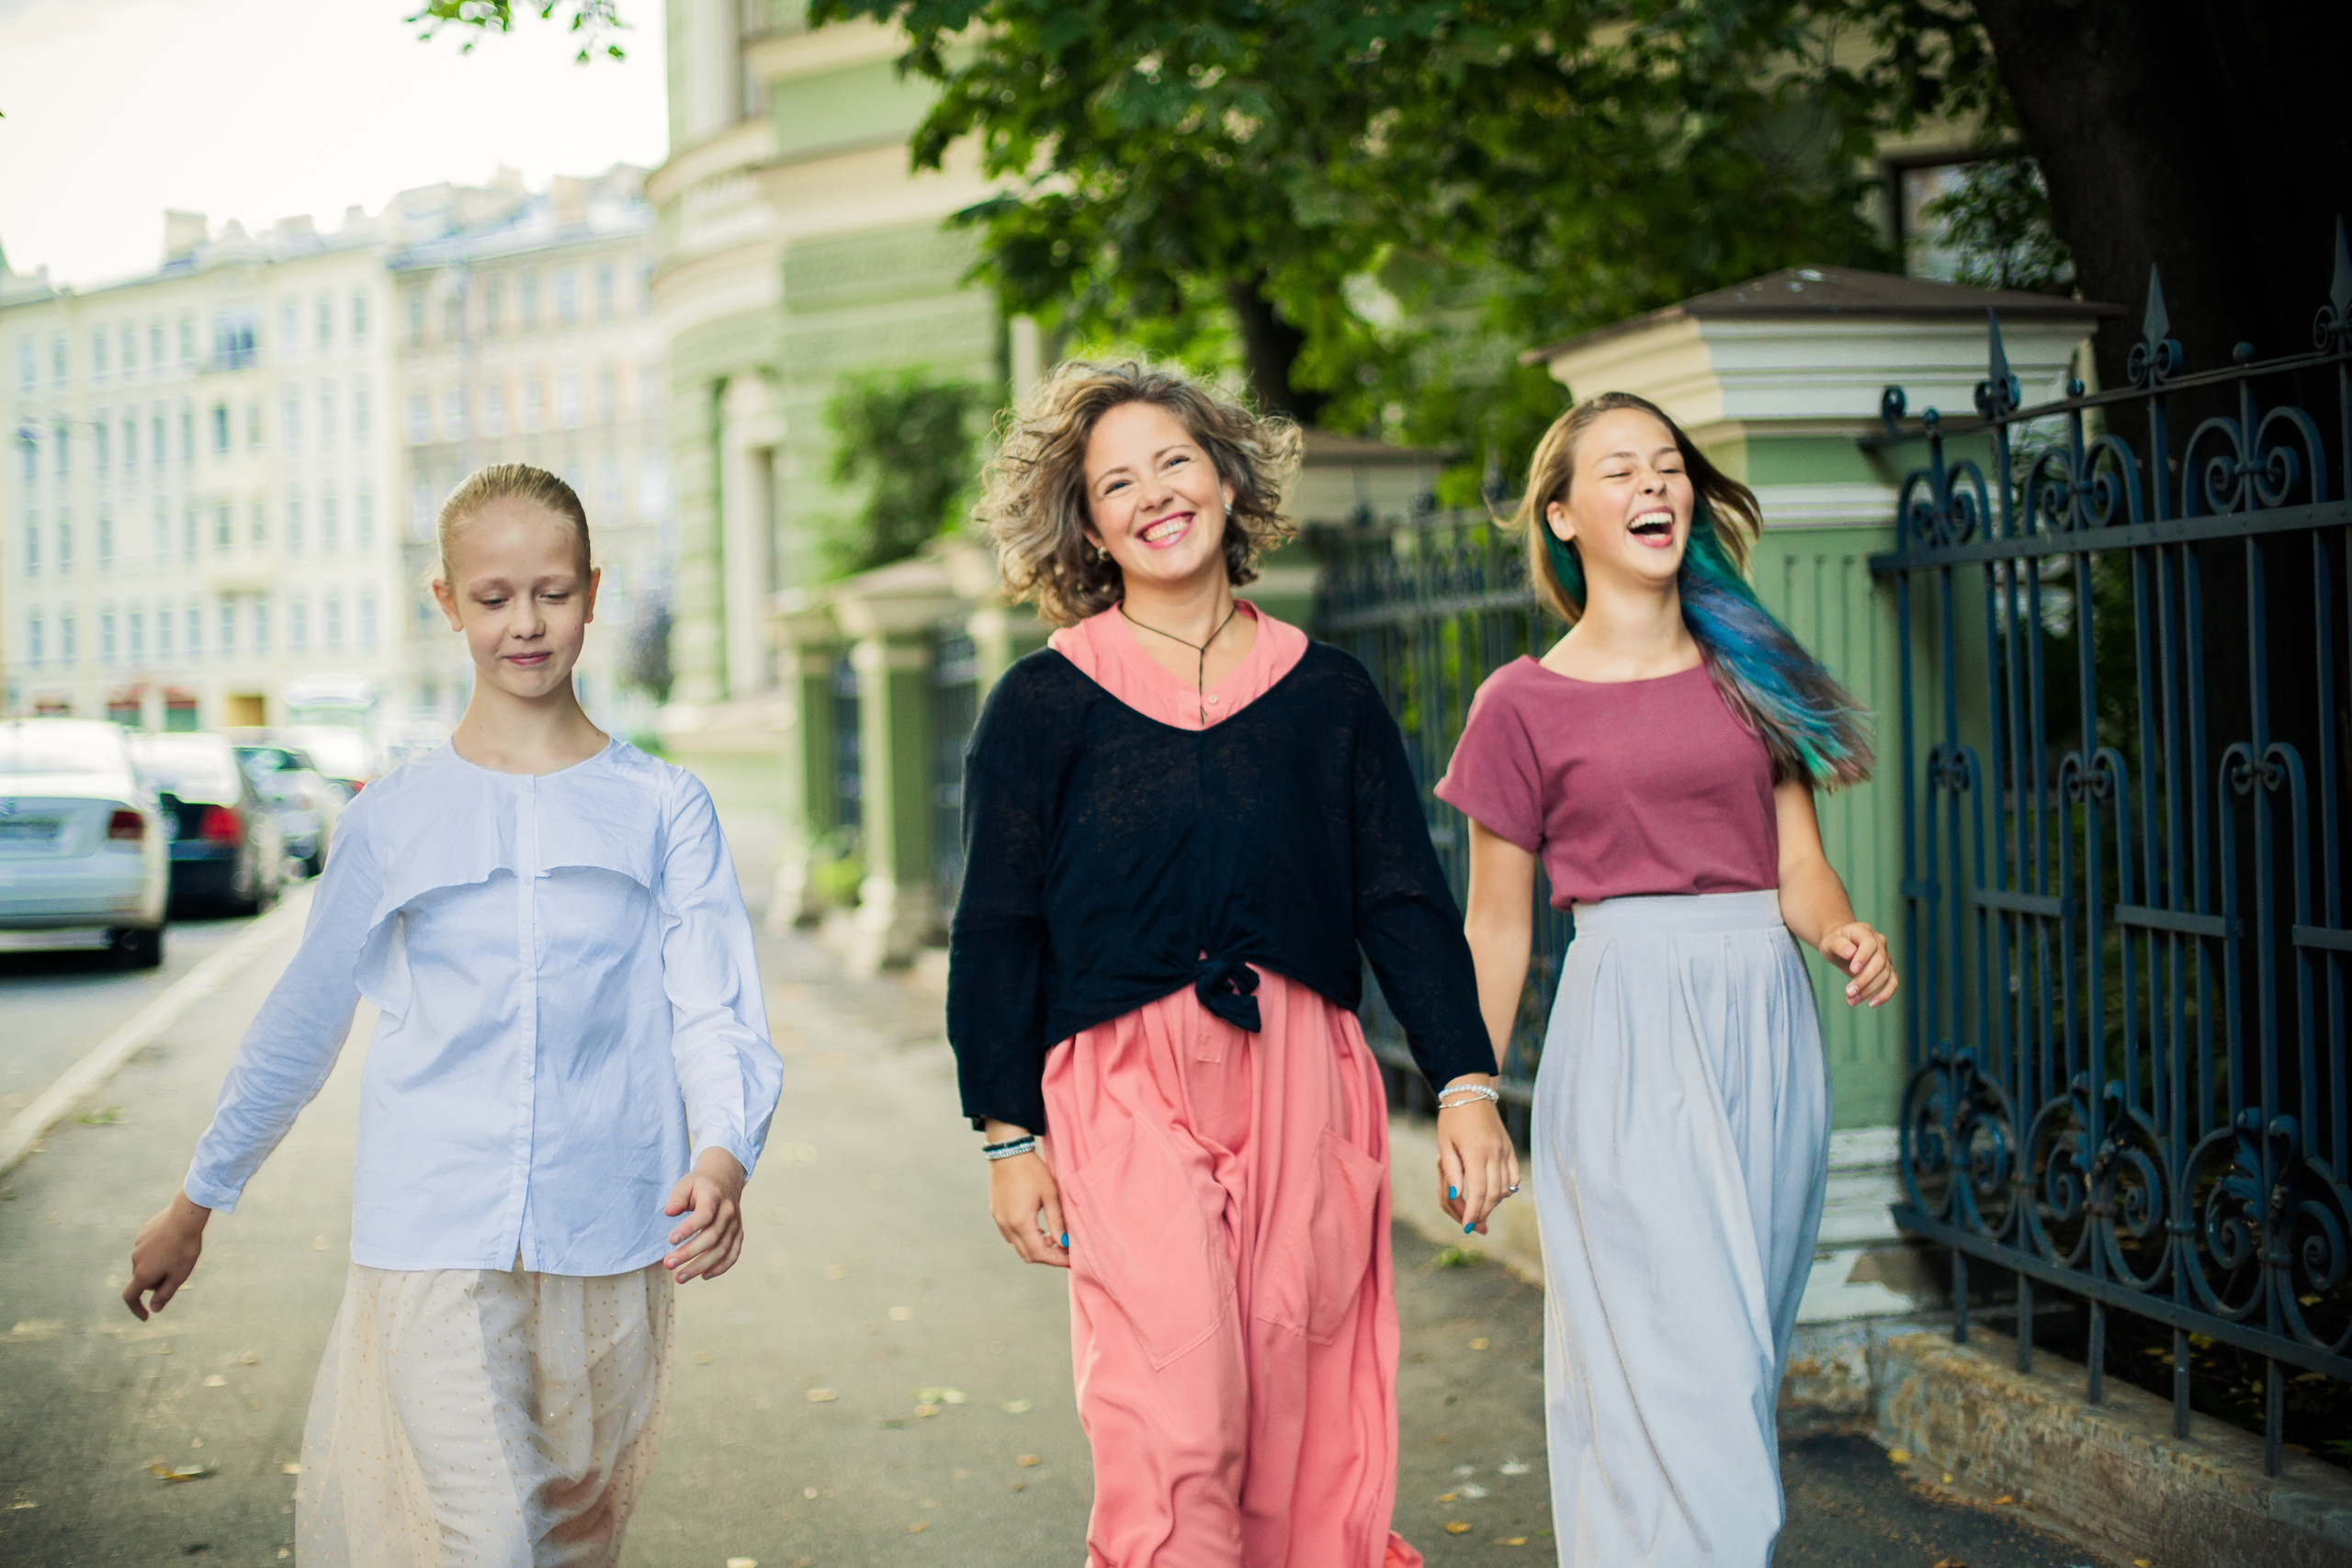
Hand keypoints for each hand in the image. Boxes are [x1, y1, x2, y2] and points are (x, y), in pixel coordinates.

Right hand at [123, 1190, 209, 1320]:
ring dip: (158, 1264)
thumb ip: (165, 1294)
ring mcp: (138, 1245)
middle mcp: (135, 1260)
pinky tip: (174, 1241)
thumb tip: (154, 1309)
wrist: (185, 1217)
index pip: (130, 1296)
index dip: (136, 1309)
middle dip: (156, 1281)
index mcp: (142, 1273)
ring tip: (179, 1253)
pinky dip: (159, 1250)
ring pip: (146, 1262)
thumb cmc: (184, 1249)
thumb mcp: (179, 1276)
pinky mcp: (143, 1232)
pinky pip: (149, 1247)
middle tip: (178, 1271)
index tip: (146, 1316)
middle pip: (142, 1278)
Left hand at [662, 1148, 745, 1283]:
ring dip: (701, 1266)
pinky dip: (720, 1268)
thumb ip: (676, 1198)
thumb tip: (670, 1212)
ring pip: (721, 1250)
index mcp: (714, 1197)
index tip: (671, 1240)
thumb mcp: (685, 1184)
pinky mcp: (738, 1234)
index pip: (704, 1215)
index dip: (689, 1229)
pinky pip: (733, 1254)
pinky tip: (703, 1276)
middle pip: (712, 1237)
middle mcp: (728, 1212)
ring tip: (680, 1277)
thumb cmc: (700, 1185)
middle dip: (689, 1253)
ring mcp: (735, 1225)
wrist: (725, 1179)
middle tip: (668, 1264)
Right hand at [983, 1123, 1067, 1268]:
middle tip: (1064, 1248)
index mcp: (1021, 1222)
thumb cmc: (1031, 1170)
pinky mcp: (996, 1214)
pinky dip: (1025, 1238)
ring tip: (1052, 1236)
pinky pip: (1010, 1236)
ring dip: (1035, 1247)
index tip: (1070, 1259)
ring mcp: (999, 1220)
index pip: (1039, 1254)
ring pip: (1018, 1247)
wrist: (1007, 1152)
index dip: (1056, 1260)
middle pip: (1027, 1255)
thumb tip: (1064, 1243)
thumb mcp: (1050, 1194)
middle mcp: (1006, 1225)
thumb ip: (1056, 1221)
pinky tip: (1037, 1228)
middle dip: (1047, 1256)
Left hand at [1436, 1081, 1519, 1236]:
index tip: (1466, 1227)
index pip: (1477, 1192)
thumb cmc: (1452, 1119)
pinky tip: (1495, 1193)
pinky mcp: (1510, 1149)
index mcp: (1475, 1152)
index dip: (1472, 1213)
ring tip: (1481, 1210)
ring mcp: (1505, 1151)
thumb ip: (1451, 1171)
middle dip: (1482, 1213)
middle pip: (1492, 1195)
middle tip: (1473, 1225)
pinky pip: (1514, 1177)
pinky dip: (1506, 1189)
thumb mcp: (1444, 1144)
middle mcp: (1494, 1153)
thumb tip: (1455, 1196)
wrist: (1471, 1094)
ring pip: (1505, 1188)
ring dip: (1493, 1203)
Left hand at [1820, 921, 1897, 1007]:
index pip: (1869, 943)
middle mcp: (1880, 943)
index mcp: (1865, 932)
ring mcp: (1886, 956)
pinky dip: (1885, 994)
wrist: (1842, 945)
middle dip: (1864, 979)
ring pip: (1885, 975)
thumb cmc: (1835, 942)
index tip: (1852, 970)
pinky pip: (1892, 982)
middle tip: (1848, 992)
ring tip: (1851, 1001)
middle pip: (1879, 962)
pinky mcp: (1888, 969)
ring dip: (1869, 990)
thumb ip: (1838, 945)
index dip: (1863, 957)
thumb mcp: (1829, 941)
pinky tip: (1872, 1004)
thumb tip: (1850, 953)